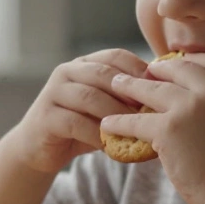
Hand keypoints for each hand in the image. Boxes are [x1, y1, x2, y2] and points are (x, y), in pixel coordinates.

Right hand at [5, 49, 147, 173]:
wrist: (38, 147)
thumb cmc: (79, 126)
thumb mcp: (103, 107)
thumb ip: (123, 98)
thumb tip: (166, 96)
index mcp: (84, 64)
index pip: (115, 55)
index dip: (139, 68)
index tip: (160, 88)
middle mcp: (66, 72)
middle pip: (103, 73)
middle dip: (129, 91)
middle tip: (150, 109)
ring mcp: (53, 93)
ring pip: (89, 97)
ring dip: (115, 113)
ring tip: (135, 128)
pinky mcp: (45, 117)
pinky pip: (75, 123)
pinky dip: (96, 135)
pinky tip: (111, 146)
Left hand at [101, 53, 204, 203]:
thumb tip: (197, 105)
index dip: (190, 60)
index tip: (176, 62)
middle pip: (178, 69)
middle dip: (157, 68)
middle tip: (143, 71)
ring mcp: (190, 108)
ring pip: (151, 89)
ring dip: (130, 86)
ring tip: (116, 84)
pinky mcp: (168, 129)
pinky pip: (135, 120)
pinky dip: (118, 122)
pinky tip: (107, 124)